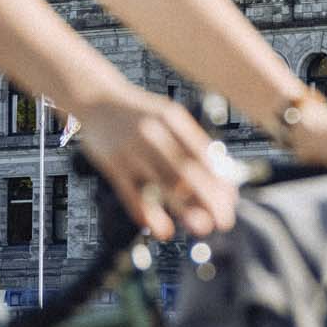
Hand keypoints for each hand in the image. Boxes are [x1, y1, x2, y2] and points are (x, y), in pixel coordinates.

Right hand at [73, 88, 236, 240]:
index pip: (203, 153)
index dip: (220, 179)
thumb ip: (191, 142)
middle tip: (223, 220)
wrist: (95, 97)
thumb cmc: (139, 114)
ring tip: (200, 227)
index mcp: (173, 118)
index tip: (231, 201)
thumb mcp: (168, 117)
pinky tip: (161, 228)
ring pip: (162, 183)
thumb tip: (220, 174)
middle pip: (187, 170)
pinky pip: (132, 193)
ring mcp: (132, 148)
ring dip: (184, 209)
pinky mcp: (112, 163)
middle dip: (209, 198)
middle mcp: (154, 132)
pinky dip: (148, 213)